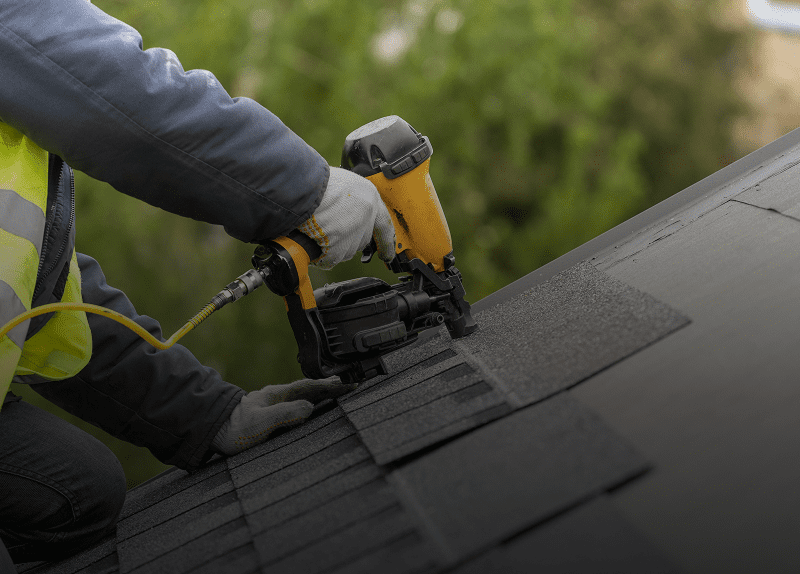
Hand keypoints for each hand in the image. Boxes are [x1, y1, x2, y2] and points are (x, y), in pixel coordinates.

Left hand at [211, 377, 355, 454]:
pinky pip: (296, 404)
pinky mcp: (270, 413)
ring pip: (303, 395)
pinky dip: (310, 402)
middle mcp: (277, 396)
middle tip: (349, 384)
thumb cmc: (233, 430)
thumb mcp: (261, 423)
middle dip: (330, 386)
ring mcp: (273, 404)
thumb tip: (309, 408)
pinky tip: (312, 407)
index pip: (310, 387)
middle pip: (309, 388)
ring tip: (336, 392)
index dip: (330, 386)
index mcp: (277, 395)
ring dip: (321, 393)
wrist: (212, 432)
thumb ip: (284, 414)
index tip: (348, 385)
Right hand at [298, 167, 394, 269]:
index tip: (388, 254)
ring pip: (347, 251)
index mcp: (369, 197)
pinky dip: (322, 256)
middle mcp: (366, 215)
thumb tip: (347, 212)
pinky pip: (332, 258)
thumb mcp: (344, 183)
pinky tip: (314, 243)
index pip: (384, 225)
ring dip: (333, 247)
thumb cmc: (316, 181)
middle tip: (331, 231)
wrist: (302, 185)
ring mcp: (353, 231)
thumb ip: (352, 199)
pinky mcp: (338, 244)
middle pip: (362, 240)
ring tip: (317, 232)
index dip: (386, 242)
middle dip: (348, 240)